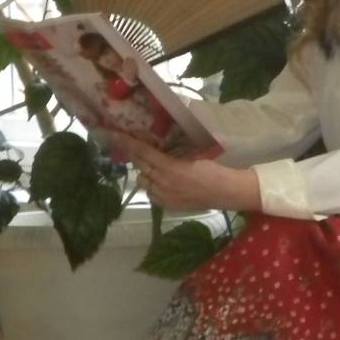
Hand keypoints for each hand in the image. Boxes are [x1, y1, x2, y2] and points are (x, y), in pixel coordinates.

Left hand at [113, 133, 260, 212]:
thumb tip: (159, 145)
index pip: (142, 152)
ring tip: (154, 167)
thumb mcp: (192, 154)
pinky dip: (153, 186)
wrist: (225, 192)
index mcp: (170, 165)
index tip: (114, 135)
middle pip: (140, 165)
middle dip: (136, 156)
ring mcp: (164, 195)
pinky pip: (152, 194)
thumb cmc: (213, 169)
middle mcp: (163, 181)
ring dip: (145, 172)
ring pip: (143, 181)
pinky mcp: (167, 205)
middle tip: (134, 148)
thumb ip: (172, 152)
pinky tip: (162, 182)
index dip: (127, 143)